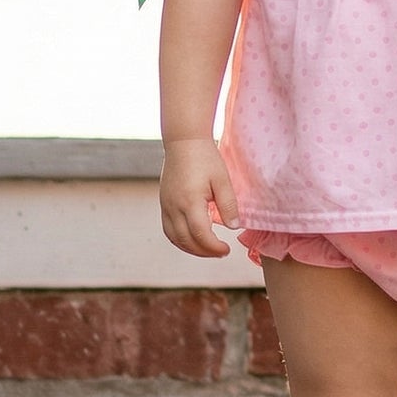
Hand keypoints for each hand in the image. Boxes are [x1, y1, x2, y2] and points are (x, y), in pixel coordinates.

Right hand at [160, 139, 237, 256]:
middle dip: (204, 252)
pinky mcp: (163, 203)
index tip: (227, 250)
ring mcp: (166, 206)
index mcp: (190, 202)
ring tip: (209, 250)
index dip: (214, 247)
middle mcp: (174, 207)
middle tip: (221, 253)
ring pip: (174, 238)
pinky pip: (168, 229)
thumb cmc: (205, 158)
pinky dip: (180, 240)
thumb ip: (228, 205)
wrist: (183, 142)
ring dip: (191, 249)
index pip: (200, 234)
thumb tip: (233, 227)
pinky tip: (193, 240)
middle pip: (186, 240)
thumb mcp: (222, 180)